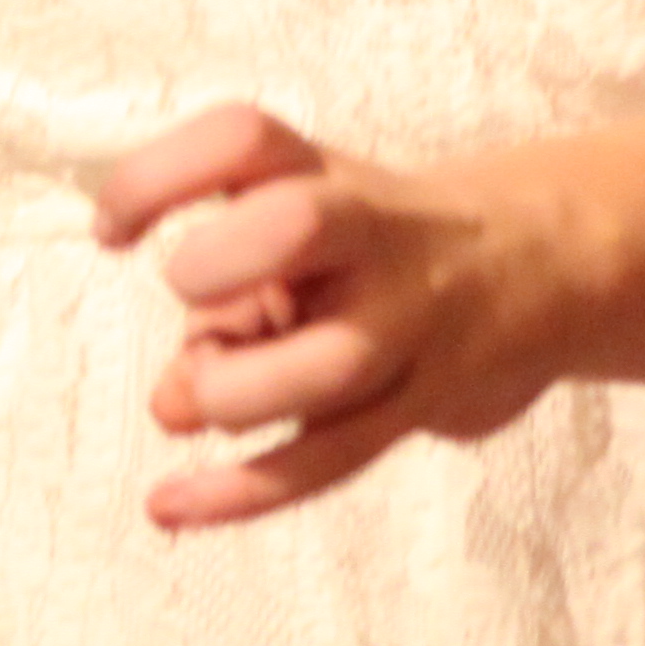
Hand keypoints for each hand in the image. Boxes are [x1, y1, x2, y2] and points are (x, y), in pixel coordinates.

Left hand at [90, 105, 571, 530]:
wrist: (534, 265)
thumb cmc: (372, 246)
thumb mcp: (301, 233)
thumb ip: (224, 303)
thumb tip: (170, 403)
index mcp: (327, 174)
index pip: (241, 140)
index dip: (159, 178)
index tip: (111, 232)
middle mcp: (374, 237)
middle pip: (299, 224)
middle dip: (222, 260)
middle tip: (188, 289)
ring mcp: (408, 323)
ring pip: (325, 366)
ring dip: (235, 391)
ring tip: (195, 397)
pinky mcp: (423, 404)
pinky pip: (334, 457)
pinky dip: (243, 490)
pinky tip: (170, 506)